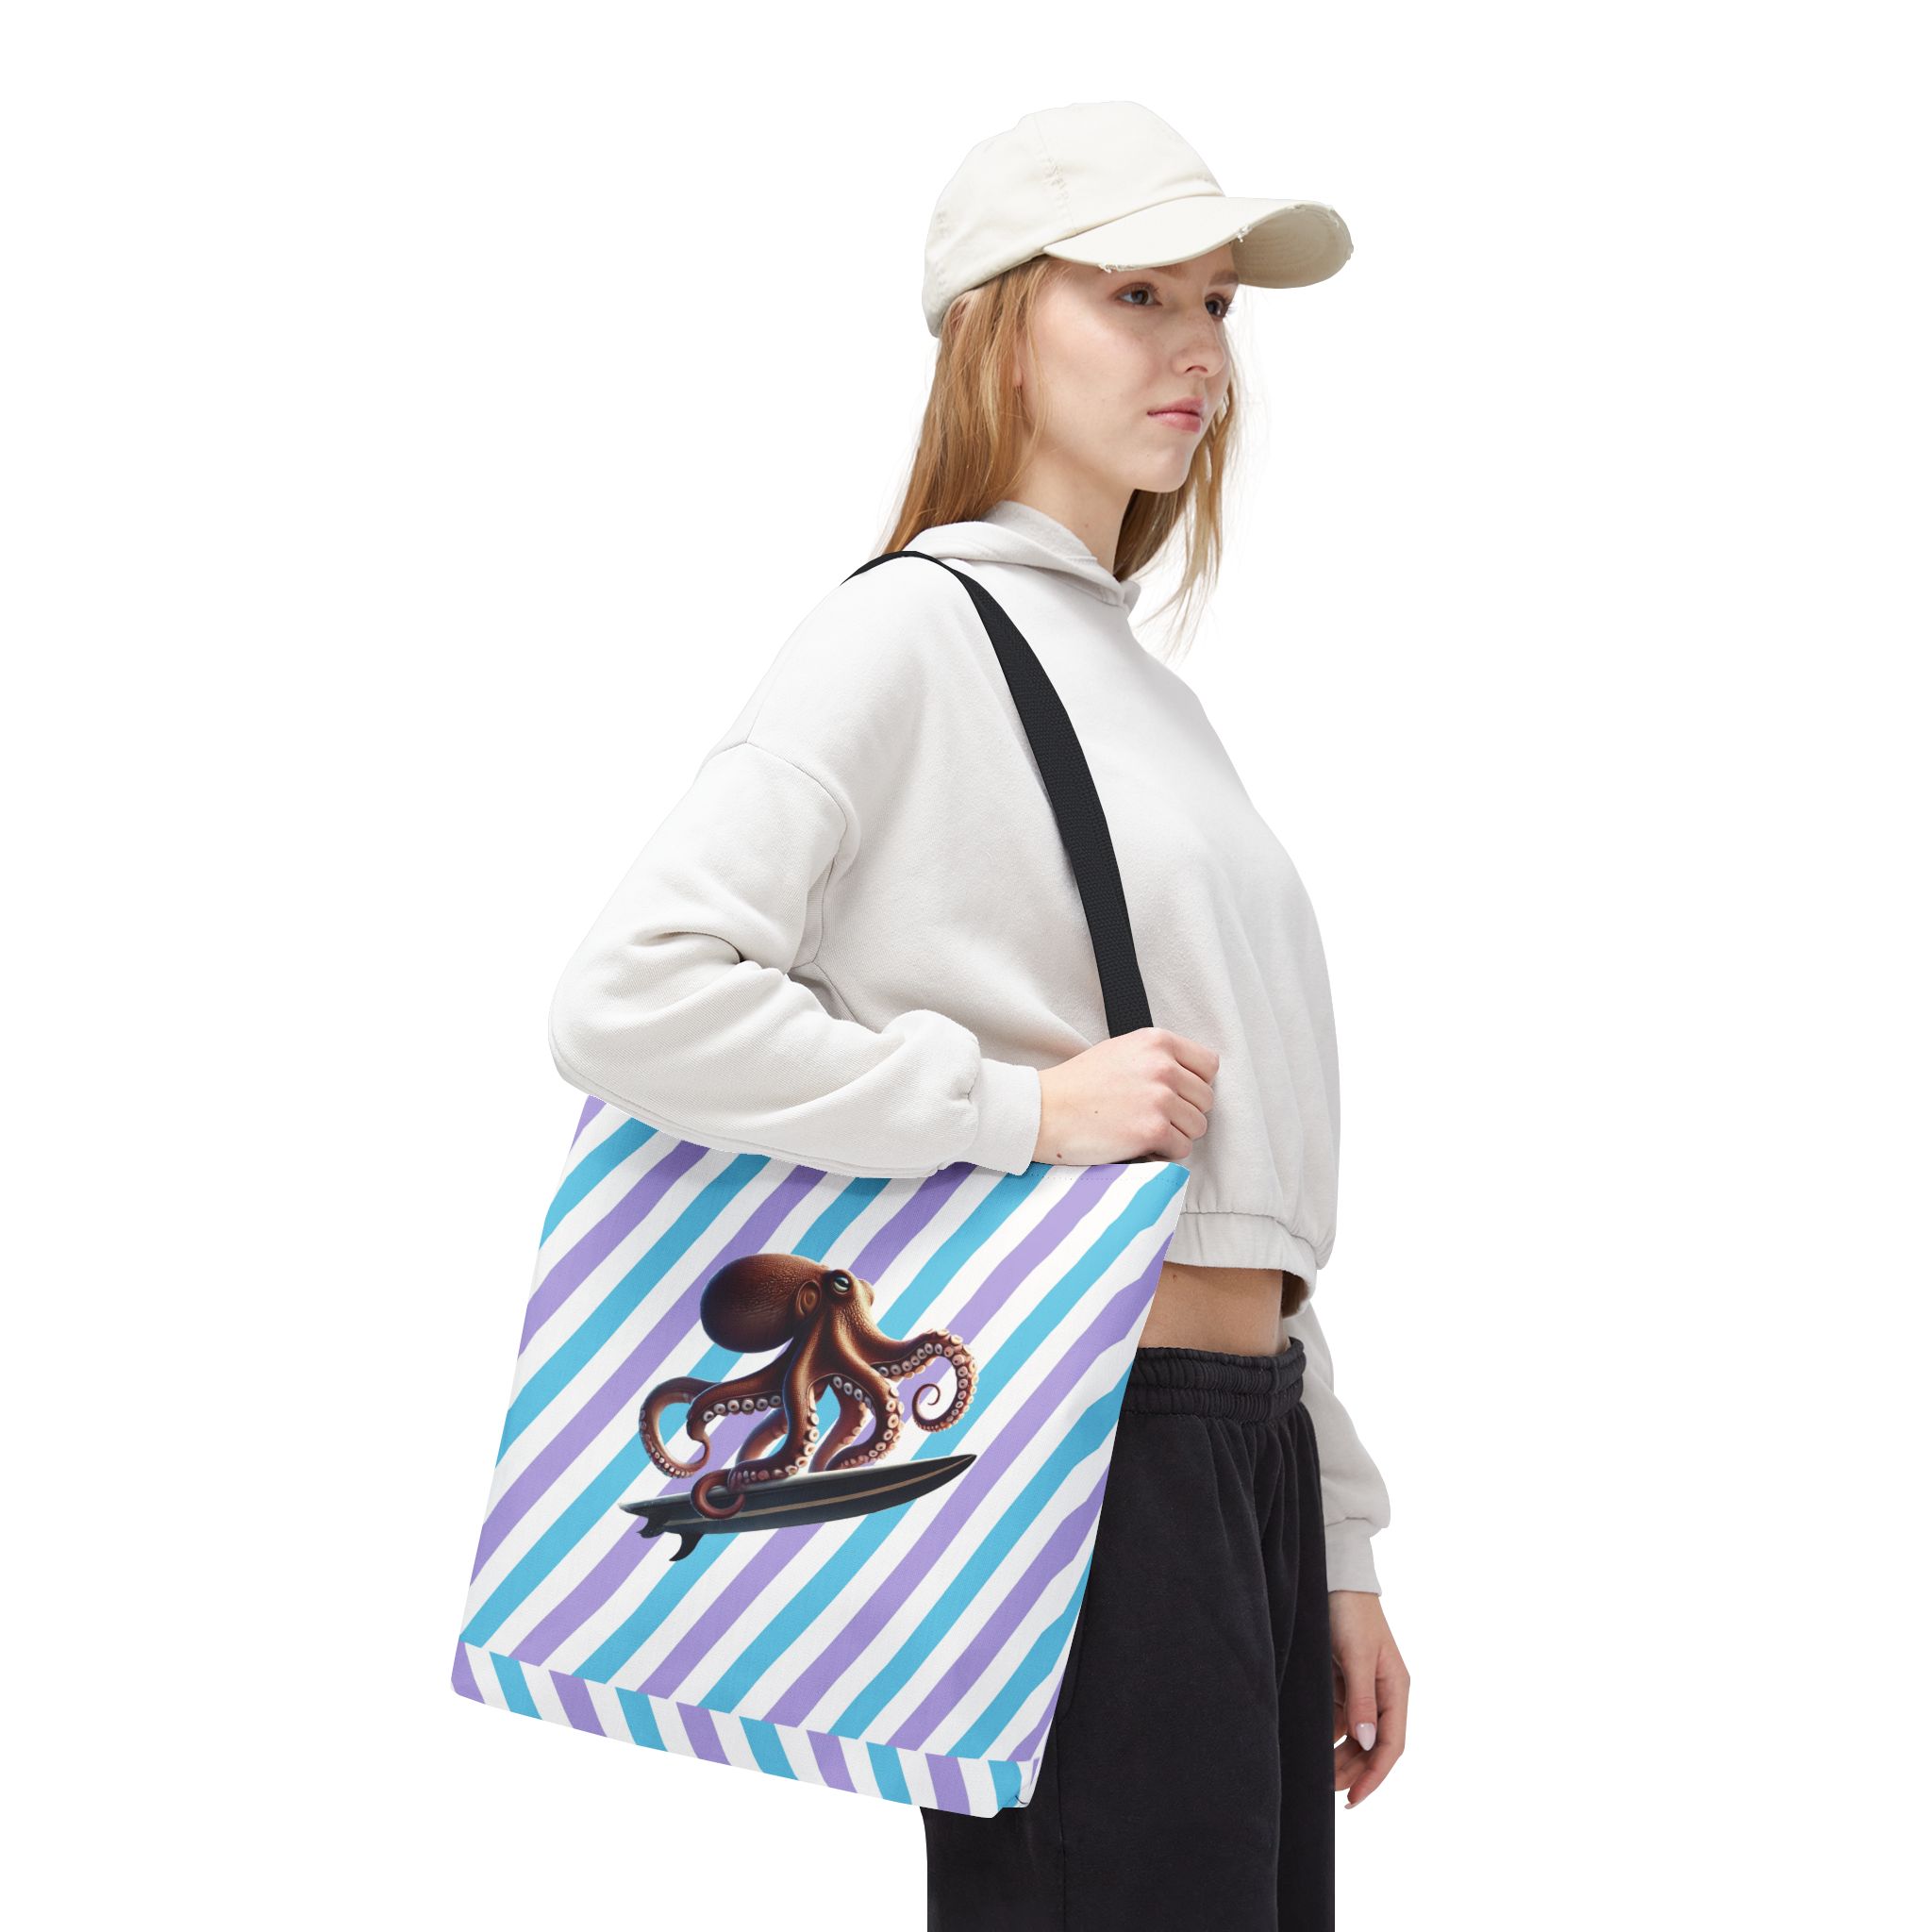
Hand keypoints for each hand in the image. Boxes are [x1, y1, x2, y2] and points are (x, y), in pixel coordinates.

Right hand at [1033, 1027, 1217, 1165]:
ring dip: (1175, 1134)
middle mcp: (1163, 1066)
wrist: (1044, 1110)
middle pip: (1205, 1099)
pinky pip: (1182, 1149)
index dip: (1194, 1084)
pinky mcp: (1152, 1130)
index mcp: (1156, 1041)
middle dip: (1184, 1112)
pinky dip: (1163, 1153)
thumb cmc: (1077, 1085)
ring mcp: (1159, 1098)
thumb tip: (1191, 1079)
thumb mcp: (1121, 1051)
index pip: (1208, 1064)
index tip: (1176, 1095)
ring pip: (1197, 1126)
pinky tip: (1137, 1144)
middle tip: (1152, 1117)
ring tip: (1142, 1130)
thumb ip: (1157, 1058)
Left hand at [1330, 1590, 1407, 1806]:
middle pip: (1372, 1745)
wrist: (1333, 1578)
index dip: (1375, 1774)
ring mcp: (1362, 1688)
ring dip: (1340, 1755)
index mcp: (1395, 1688)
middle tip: (1328, 1790)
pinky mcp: (1342, 1681)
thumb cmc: (1351, 1612)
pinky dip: (1328, 1734)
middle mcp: (1382, 1693)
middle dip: (1354, 1769)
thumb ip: (1362, 1699)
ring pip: (1354, 1735)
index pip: (1391, 1743)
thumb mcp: (1358, 1655)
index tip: (1354, 1797)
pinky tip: (1312, 1744)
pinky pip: (1338, 1717)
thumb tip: (1368, 1743)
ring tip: (1318, 1774)